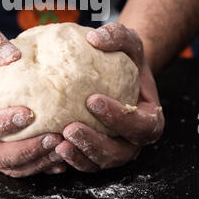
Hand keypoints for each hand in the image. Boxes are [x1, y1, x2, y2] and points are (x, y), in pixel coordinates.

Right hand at [0, 29, 64, 177]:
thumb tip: (12, 56)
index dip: (0, 124)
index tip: (28, 113)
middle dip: (25, 150)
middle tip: (53, 137)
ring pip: (13, 167)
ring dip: (39, 160)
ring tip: (63, 145)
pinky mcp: (7, 160)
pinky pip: (25, 168)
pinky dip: (44, 165)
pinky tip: (63, 157)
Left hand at [55, 22, 164, 171]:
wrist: (117, 75)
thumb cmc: (126, 58)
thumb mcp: (129, 41)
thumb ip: (118, 35)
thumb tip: (95, 38)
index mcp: (149, 118)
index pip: (141, 125)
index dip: (119, 117)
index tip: (92, 100)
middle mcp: (133, 140)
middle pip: (119, 152)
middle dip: (95, 144)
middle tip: (70, 128)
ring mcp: (114, 150)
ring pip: (99, 163)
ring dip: (79, 156)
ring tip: (57, 143)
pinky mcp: (94, 153)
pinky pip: (82, 162)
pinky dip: (67, 159)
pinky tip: (49, 146)